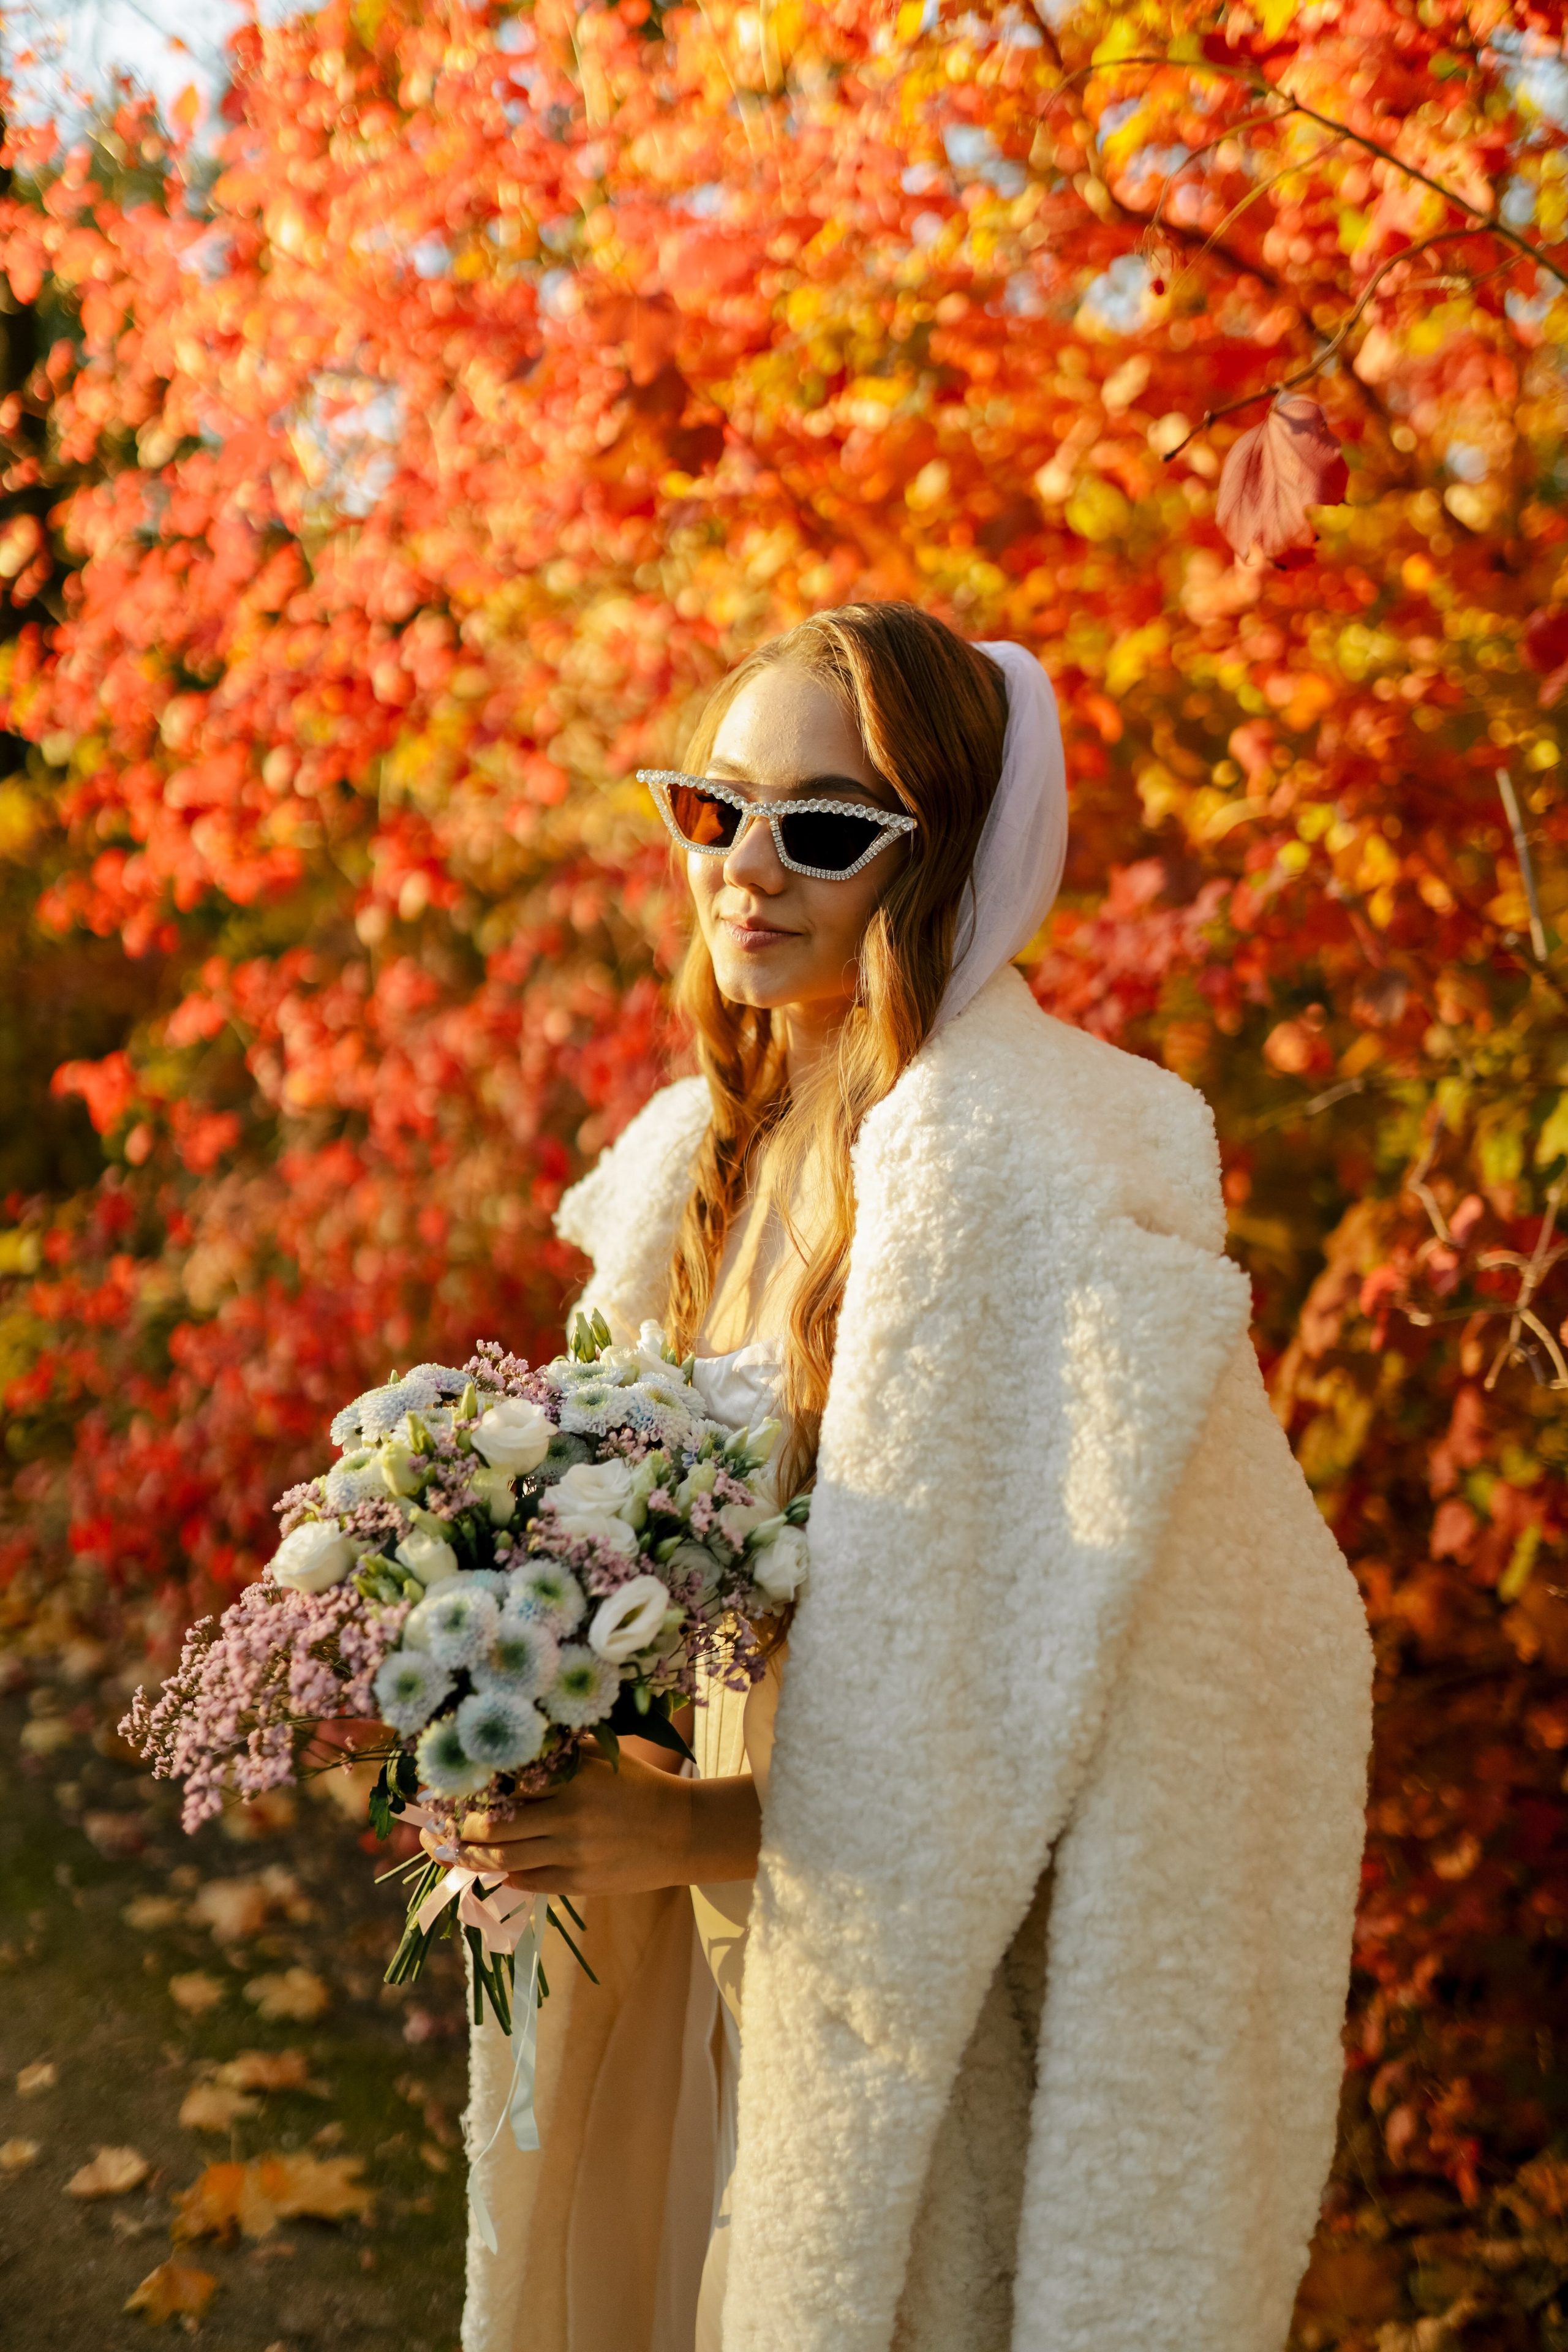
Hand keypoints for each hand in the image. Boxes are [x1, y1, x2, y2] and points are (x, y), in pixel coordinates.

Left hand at [427, 1752, 760, 1897]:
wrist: (682, 1832)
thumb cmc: (636, 1786)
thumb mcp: (601, 1756)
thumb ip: (557, 1752)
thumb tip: (504, 1750)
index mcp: (572, 1777)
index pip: (505, 1782)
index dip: (469, 1787)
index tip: (443, 1787)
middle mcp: (568, 1815)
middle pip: (493, 1826)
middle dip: (459, 1827)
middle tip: (439, 1824)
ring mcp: (572, 1853)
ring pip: (503, 1859)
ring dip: (470, 1855)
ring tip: (451, 1850)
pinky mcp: (577, 1883)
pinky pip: (525, 1882)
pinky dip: (502, 1874)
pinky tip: (490, 1866)